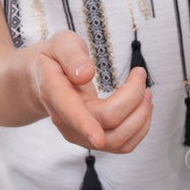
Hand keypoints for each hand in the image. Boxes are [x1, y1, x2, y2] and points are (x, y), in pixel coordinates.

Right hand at [25, 30, 152, 152]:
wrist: (43, 81)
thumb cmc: (55, 60)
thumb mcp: (60, 44)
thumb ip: (71, 56)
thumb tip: (85, 74)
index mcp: (55, 92)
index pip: (71, 111)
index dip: (84, 125)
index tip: (97, 138)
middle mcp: (66, 120)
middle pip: (108, 122)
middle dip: (133, 99)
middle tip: (140, 74)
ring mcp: (79, 134)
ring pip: (118, 140)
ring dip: (141, 117)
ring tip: (146, 91)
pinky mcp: (94, 140)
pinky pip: (123, 145)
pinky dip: (140, 127)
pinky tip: (141, 107)